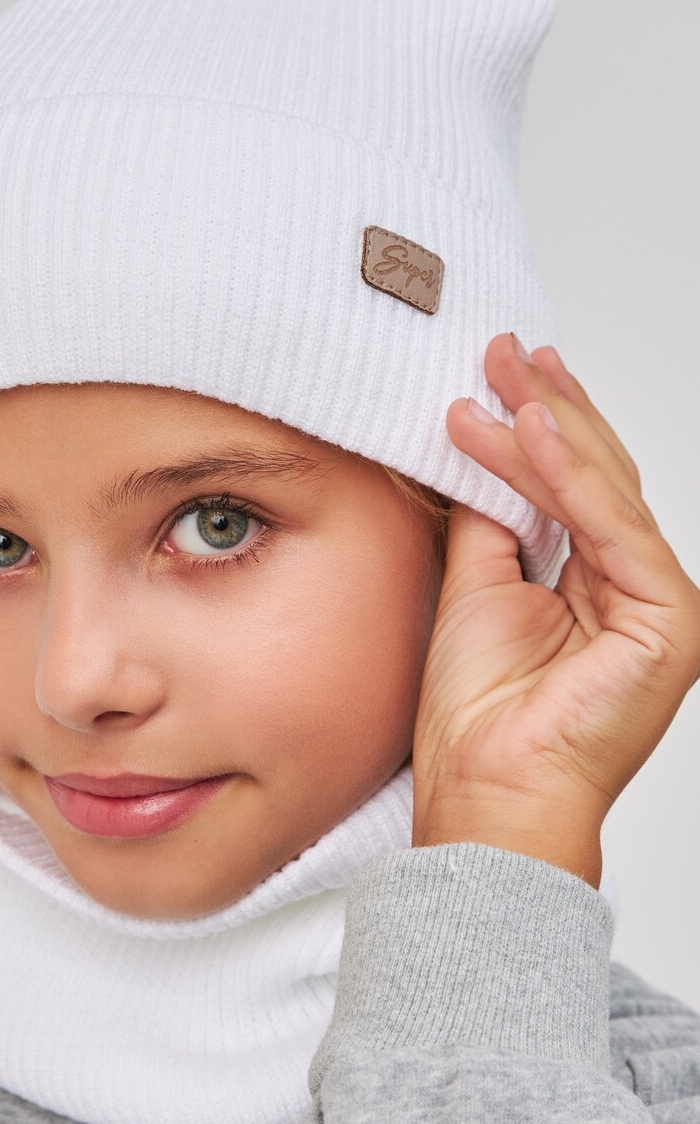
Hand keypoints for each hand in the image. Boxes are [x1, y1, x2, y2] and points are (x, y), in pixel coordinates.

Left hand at [411, 332, 699, 886]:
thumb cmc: (477, 710)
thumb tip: (483, 447)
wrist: (484, 791)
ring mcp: (658, 606)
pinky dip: (570, 475)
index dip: (540, 424)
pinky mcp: (667, 623)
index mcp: (595, 583)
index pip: (573, 486)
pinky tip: (531, 424)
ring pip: (606, 492)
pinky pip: (610, 529)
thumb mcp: (475, 584)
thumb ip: (492, 518)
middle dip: (549, 407)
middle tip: (503, 351)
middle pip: (598, 477)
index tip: (500, 373)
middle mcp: (634, 588)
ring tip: (505, 372)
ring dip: (553, 426)